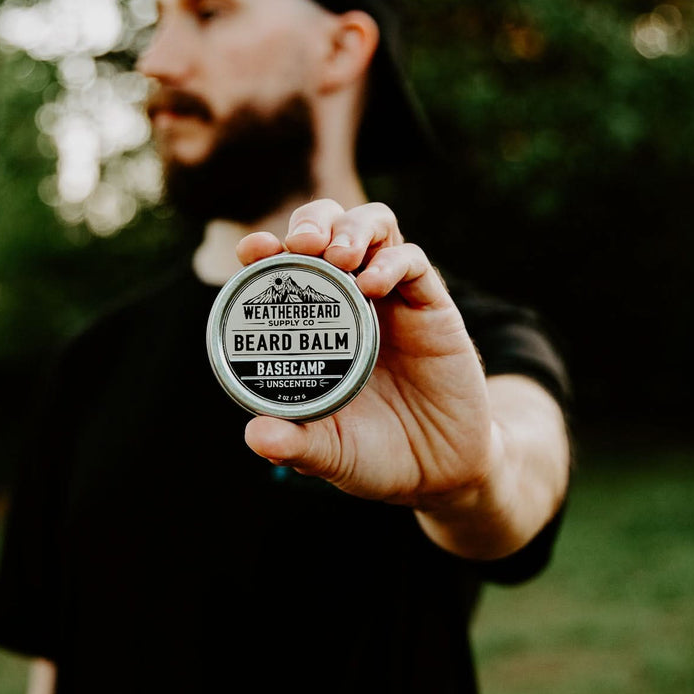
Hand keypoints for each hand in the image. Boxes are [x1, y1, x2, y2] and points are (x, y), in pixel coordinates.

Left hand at [236, 199, 493, 508]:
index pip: (286, 266)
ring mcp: (393, 298)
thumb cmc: (377, 455)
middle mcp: (351, 300)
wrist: (442, 472)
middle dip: (311, 221)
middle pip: (330, 226)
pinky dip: (391, 262)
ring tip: (336, 255)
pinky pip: (413, 262)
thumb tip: (256, 437)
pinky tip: (371, 285)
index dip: (266, 248)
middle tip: (299, 245)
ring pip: (374, 228)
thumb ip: (296, 444)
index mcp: (315, 324)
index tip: (251, 252)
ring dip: (351, 229)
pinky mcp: (432, 307)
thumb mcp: (331, 453)